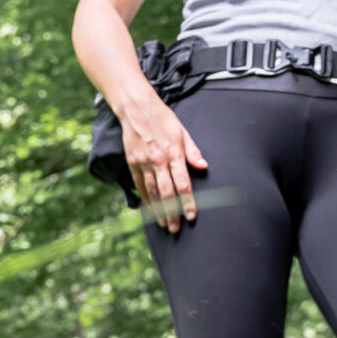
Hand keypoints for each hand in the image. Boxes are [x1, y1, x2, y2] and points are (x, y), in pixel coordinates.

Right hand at [123, 101, 207, 232]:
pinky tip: (149, 209)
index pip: (182, 184)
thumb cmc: (162, 119)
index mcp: (173, 154)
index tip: (190, 216)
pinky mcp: (132, 163)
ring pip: (152, 192)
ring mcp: (143, 163)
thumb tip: (204, 167)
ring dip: (158, 210)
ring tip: (164, 223)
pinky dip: (145, 199)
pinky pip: (140, 185)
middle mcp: (158, 161)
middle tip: (176, 228)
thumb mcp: (182, 132)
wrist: (136, 108)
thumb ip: (192, 152)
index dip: (187, 202)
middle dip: (172, 213)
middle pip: (166, 193)